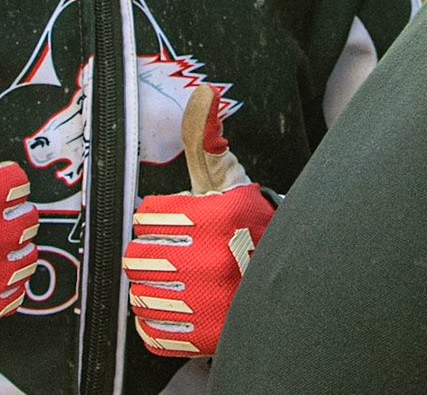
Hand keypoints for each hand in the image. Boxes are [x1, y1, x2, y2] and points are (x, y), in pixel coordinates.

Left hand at [124, 86, 274, 356]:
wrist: (288, 279)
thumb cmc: (247, 223)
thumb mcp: (230, 178)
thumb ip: (207, 139)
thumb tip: (204, 91)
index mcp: (215, 217)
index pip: (147, 217)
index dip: (158, 218)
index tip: (176, 222)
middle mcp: (211, 259)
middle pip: (137, 257)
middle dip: (151, 252)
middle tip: (173, 251)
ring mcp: (208, 303)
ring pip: (141, 294)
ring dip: (152, 287)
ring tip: (175, 278)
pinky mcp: (204, 336)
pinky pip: (152, 331)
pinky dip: (156, 322)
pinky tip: (176, 306)